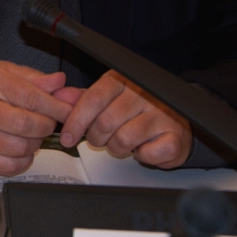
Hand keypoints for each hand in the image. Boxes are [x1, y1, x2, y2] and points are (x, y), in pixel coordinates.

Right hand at [0, 57, 72, 175]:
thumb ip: (30, 78)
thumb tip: (59, 83)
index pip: (32, 97)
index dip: (57, 107)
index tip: (70, 111)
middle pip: (27, 125)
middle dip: (46, 126)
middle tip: (46, 122)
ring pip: (19, 147)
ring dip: (34, 144)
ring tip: (30, 134)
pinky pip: (7, 165)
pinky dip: (22, 161)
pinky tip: (19, 150)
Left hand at [54, 70, 191, 167]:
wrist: (176, 121)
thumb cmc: (138, 110)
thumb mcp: (108, 98)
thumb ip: (83, 98)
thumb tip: (60, 97)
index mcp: (123, 80)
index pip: (93, 99)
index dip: (76, 120)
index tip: (67, 137)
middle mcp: (144, 94)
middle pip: (105, 122)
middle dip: (96, 138)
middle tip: (99, 140)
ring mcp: (162, 115)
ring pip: (123, 139)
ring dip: (116, 148)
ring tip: (121, 142)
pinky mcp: (175, 136)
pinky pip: (147, 153)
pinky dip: (140, 156)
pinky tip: (142, 148)